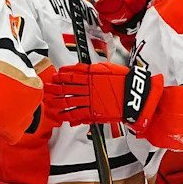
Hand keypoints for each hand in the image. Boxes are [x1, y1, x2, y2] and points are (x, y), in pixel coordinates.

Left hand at [45, 62, 160, 128]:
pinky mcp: (94, 112)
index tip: (55, 76)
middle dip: (55, 88)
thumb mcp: (107, 69)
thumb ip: (91, 69)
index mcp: (91, 76)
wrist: (134, 96)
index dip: (61, 76)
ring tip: (50, 101)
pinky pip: (76, 114)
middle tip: (48, 88)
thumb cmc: (124, 81)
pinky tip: (61, 115)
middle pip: (66, 88)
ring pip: (68, 101)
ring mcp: (90, 101)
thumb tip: (79, 70)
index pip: (71, 75)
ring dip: (57, 101)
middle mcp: (88, 88)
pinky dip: (67, 115)